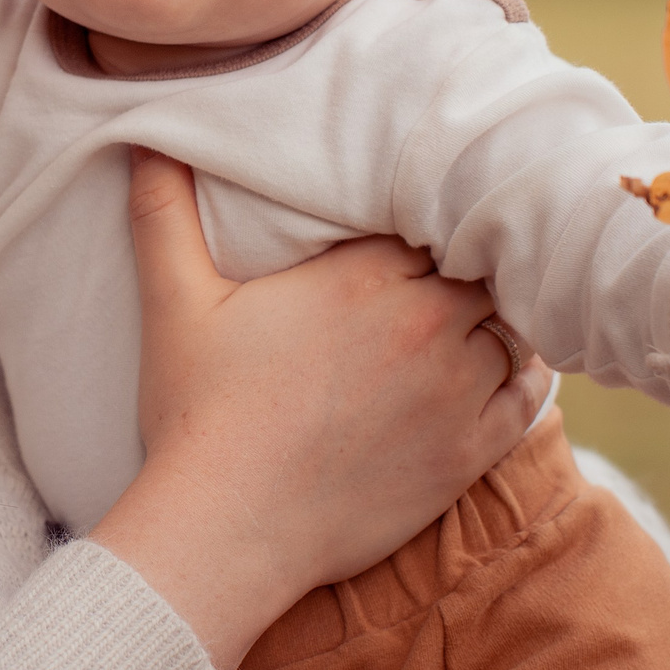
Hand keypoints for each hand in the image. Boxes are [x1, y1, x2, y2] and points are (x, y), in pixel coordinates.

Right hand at [91, 150, 548, 669]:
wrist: (227, 528)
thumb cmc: (197, 414)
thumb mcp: (173, 302)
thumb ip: (163, 213)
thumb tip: (140, 141)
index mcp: (364, 276)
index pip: (432, 217)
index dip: (424, 220)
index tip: (408, 228)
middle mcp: (425, 324)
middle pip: (478, 266)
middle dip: (461, 265)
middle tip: (441, 269)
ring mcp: (456, 391)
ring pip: (510, 324)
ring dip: (492, 317)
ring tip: (467, 316)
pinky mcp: (469, 453)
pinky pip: (529, 394)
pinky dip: (520, 373)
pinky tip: (497, 367)